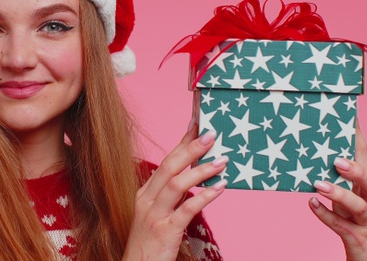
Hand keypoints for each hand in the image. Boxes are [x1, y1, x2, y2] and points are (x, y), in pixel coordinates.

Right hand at [123, 125, 226, 260]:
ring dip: (201, 170)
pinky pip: (186, 210)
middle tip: (212, 134)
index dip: (181, 142)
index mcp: (145, 193)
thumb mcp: (156, 215)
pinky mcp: (164, 231)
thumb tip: (196, 180)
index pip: (165, 161)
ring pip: (177, 184)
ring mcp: (154, 215)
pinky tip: (219, 188)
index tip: (196, 125)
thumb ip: (172, 198)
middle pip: (169, 167)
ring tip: (222, 160)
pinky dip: (204, 196)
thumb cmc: (149, 243)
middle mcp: (146, 200)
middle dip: (191, 148)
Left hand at [310, 121, 366, 260]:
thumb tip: (304, 155)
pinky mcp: (356, 237)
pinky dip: (326, 215)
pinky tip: (311, 204)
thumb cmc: (354, 223)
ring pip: (359, 206)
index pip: (364, 157)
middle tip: (337, 161)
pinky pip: (341, 226)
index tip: (350, 117)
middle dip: (356, 171)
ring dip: (340, 195)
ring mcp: (366, 221)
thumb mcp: (346, 199)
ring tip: (319, 185)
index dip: (358, 138)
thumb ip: (332, 179)